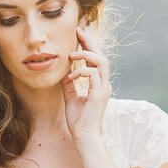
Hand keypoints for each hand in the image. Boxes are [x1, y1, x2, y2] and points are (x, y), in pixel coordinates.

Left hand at [61, 24, 110, 143]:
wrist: (84, 136)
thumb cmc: (79, 120)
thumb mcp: (71, 96)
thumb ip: (70, 83)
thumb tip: (64, 72)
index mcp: (99, 83)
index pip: (96, 59)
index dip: (88, 45)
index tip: (78, 34)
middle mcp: (104, 84)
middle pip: (101, 55)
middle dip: (89, 42)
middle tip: (78, 30)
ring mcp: (103, 88)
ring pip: (101, 62)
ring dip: (86, 55)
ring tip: (72, 55)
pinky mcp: (99, 94)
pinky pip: (93, 75)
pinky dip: (81, 72)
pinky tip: (70, 77)